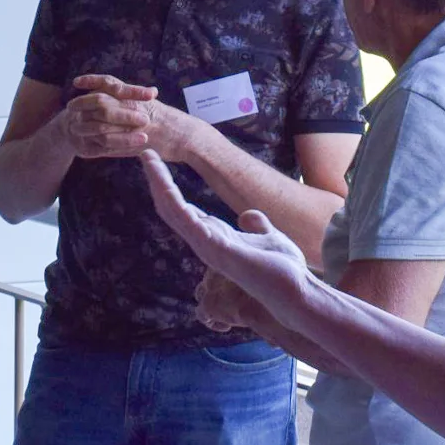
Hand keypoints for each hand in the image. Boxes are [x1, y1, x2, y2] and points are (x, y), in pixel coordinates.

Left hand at [67, 74, 200, 162]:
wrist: (186, 137)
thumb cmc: (170, 121)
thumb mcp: (149, 105)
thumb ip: (132, 101)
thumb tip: (116, 95)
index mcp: (135, 96)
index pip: (109, 83)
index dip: (92, 81)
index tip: (76, 81)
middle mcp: (132, 107)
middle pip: (100, 101)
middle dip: (82, 103)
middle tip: (69, 106)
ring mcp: (132, 125)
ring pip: (102, 124)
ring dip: (86, 126)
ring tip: (73, 128)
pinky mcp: (133, 142)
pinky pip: (111, 145)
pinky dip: (98, 146)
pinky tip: (86, 149)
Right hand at [139, 150, 311, 323]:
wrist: (298, 292)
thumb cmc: (284, 270)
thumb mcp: (269, 237)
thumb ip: (256, 225)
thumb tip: (248, 214)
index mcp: (214, 236)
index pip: (182, 208)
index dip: (168, 187)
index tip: (158, 163)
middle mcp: (205, 241)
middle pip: (172, 207)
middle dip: (158, 180)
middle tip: (146, 152)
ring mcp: (207, 246)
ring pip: (173, 211)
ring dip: (159, 183)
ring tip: (149, 158)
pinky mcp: (215, 249)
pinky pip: (187, 221)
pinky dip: (172, 200)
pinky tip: (163, 183)